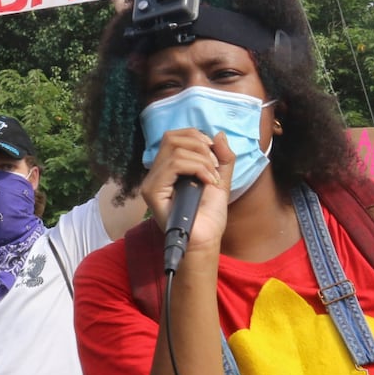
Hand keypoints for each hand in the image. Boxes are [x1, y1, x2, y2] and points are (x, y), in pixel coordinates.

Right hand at [139, 128, 235, 256]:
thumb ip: (222, 157)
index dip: (196, 137)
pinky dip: (196, 168)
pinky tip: (207, 181)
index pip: (174, 137)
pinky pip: (173, 165)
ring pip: (175, 150)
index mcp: (168, 169)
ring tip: (212, 177)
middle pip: (171, 137)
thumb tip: (219, 134)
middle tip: (214, 165)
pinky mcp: (152, 191)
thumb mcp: (220, 179)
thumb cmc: (209, 216)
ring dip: (202, 160)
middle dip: (199, 145)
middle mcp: (156, 173)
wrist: (206, 240)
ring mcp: (151, 182)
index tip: (214, 155)